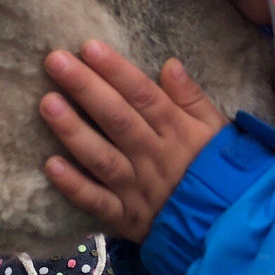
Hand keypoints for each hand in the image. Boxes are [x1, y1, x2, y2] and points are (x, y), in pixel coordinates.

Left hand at [40, 40, 228, 242]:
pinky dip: (75, 186)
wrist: (227, 228)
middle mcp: (154, 157)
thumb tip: (170, 64)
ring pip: (103, 158)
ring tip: (47, 103)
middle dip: (85, 88)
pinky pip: (98, 203)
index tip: (89, 47)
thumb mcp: (217, 130)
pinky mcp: (126, 219)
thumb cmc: (217, 170)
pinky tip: (51, 165)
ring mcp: (138, 190)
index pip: (143, 95)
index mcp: (176, 132)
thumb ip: (192, 98)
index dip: (116, 71)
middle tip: (55, 60)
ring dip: (74, 131)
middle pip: (117, 119)